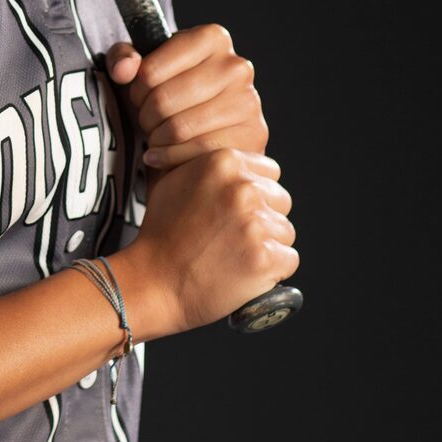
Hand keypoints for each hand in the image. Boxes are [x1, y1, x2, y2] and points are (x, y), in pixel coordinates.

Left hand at [106, 23, 267, 169]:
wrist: (194, 137)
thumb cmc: (165, 97)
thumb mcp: (138, 71)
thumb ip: (121, 59)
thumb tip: (124, 69)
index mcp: (212, 37)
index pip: (150, 71)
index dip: (136, 89)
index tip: (139, 95)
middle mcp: (237, 65)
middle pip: (164, 100)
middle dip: (146, 116)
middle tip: (147, 120)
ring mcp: (248, 101)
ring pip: (180, 128)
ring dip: (157, 138)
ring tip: (157, 135)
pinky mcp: (253, 136)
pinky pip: (199, 152)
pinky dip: (172, 158)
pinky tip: (164, 155)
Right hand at [120, 147, 297, 336]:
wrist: (153, 280)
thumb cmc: (160, 234)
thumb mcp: (175, 180)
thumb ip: (210, 166)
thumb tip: (236, 166)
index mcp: (224, 162)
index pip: (270, 172)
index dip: (255, 194)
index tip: (236, 212)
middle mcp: (243, 188)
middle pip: (281, 200)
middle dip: (264, 218)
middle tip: (233, 237)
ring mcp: (255, 223)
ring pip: (285, 231)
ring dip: (267, 245)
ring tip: (234, 255)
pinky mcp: (265, 258)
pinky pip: (288, 259)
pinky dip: (272, 271)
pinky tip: (243, 271)